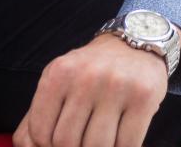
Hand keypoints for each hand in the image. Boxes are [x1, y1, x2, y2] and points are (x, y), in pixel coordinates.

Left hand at [12, 33, 168, 146]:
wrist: (134, 43)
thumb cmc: (90, 70)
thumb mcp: (58, 79)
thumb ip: (38, 113)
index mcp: (58, 73)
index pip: (40, 132)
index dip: (47, 146)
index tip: (59, 142)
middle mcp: (85, 77)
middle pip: (67, 143)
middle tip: (83, 141)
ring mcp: (115, 86)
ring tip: (102, 138)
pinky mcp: (142, 97)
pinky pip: (128, 145)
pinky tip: (121, 138)